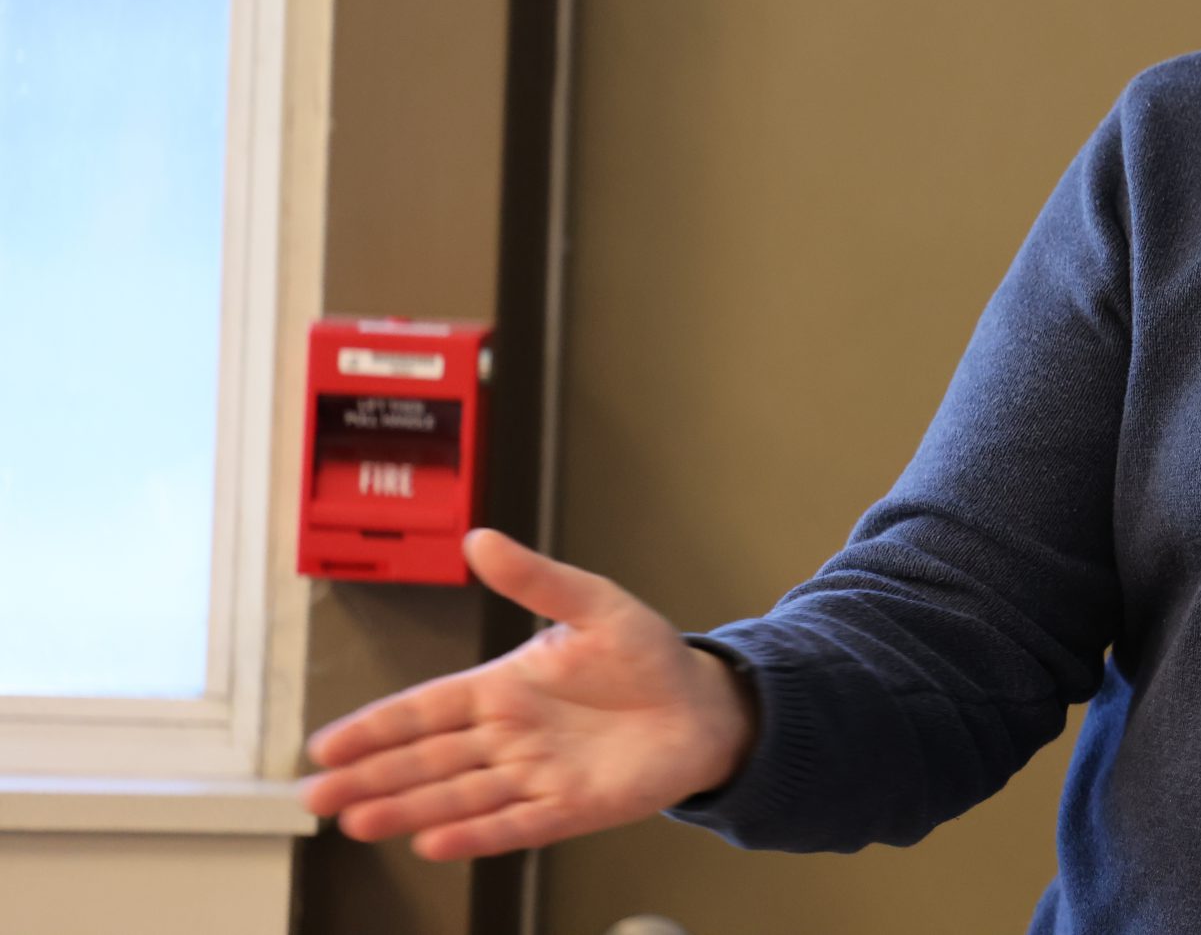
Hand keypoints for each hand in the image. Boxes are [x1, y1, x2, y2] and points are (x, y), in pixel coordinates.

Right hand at [298, 527, 757, 859]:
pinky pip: (513, 824)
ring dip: (409, 809)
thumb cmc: (647, 656)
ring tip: (358, 822)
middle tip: (316, 796)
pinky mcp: (569, 807)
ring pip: (458, 795)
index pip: (426, 708)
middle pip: (426, 759)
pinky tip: (432, 843)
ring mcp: (535, 775)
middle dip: (371, 777)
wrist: (701, 705)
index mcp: (504, 688)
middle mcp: (509, 736)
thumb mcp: (594, 605)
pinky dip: (475, 834)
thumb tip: (481, 539)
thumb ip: (536, 579)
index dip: (376, 726)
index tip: (326, 744)